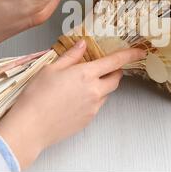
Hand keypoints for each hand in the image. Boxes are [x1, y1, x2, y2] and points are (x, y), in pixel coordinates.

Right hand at [0, 41, 145, 169]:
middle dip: (114, 71)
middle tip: (102, 67)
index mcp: (86, 74)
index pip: (116, 61)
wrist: (31, 127)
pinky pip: (97, 106)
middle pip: (115, 79)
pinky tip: (74, 100)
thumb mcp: (51, 68)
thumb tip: (82, 44)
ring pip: (106, 93)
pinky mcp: (88, 120)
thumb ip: (71, 55)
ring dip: (101, 86)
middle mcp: (94, 91)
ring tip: (80, 85)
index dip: (130, 55)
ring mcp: (93, 107)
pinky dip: (92, 99)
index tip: (139, 51)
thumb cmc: (37, 97)